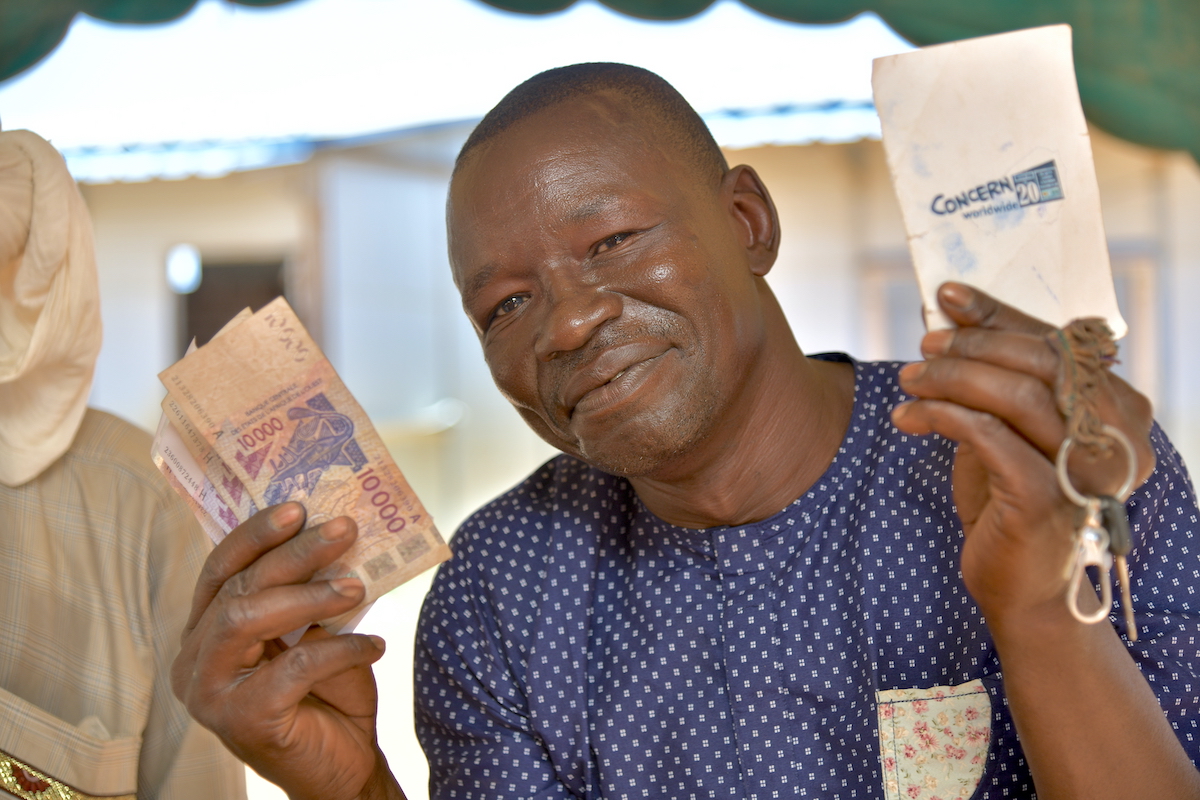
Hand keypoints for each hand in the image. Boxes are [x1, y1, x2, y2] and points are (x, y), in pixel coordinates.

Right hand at [171, 503, 403, 799]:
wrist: (343, 764)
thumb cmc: (327, 693)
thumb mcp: (317, 631)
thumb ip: (309, 591)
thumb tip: (334, 532)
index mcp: (204, 631)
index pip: (220, 569)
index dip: (256, 534)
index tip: (298, 507)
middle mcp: (193, 661)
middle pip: (238, 587)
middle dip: (294, 554)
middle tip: (343, 529)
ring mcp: (209, 694)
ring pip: (246, 619)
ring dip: (309, 595)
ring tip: (357, 586)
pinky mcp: (240, 721)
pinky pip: (291, 668)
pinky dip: (338, 650)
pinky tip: (374, 646)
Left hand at [890, 282, 1154, 635]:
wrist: (1019, 589)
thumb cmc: (1009, 501)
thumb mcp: (1005, 430)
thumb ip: (993, 382)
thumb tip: (949, 321)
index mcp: (1114, 409)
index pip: (1058, 342)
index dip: (1001, 314)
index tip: (948, 295)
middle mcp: (1113, 435)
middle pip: (1042, 360)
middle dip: (973, 344)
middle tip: (924, 345)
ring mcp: (1085, 469)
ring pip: (1017, 394)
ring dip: (951, 378)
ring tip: (908, 381)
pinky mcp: (1046, 499)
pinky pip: (990, 437)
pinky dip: (944, 417)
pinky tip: (910, 419)